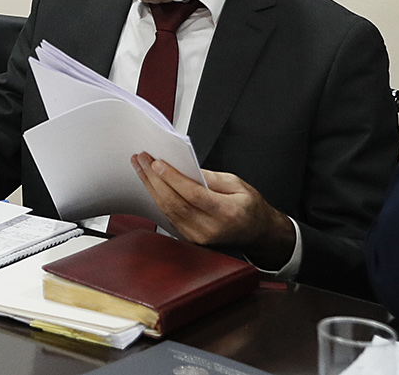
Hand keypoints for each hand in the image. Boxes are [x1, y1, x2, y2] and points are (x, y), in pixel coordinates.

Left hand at [133, 154, 296, 266]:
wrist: (258, 233)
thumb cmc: (250, 208)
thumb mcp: (237, 185)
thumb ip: (211, 177)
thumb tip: (184, 167)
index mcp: (227, 212)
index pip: (194, 195)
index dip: (173, 178)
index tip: (157, 163)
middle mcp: (212, 228)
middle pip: (175, 203)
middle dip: (155, 179)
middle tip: (142, 159)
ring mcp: (199, 237)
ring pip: (168, 210)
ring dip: (151, 187)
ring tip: (141, 167)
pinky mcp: (191, 238)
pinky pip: (169, 216)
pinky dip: (157, 198)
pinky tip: (150, 183)